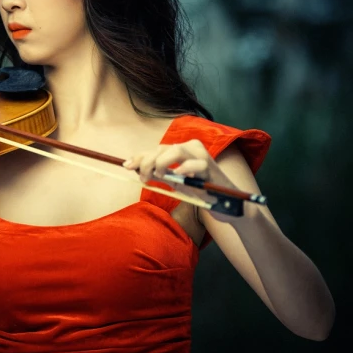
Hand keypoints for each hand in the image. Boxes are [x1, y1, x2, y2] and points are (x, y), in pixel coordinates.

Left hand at [122, 139, 242, 222]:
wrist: (226, 204)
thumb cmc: (200, 190)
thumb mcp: (176, 181)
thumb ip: (159, 173)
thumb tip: (136, 169)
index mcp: (182, 149)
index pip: (156, 149)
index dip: (140, 156)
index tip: (126, 165)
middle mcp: (192, 148)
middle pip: (163, 148)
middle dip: (147, 161)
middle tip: (142, 177)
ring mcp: (202, 156)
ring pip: (176, 150)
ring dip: (162, 163)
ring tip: (159, 175)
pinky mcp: (212, 169)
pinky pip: (197, 165)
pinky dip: (186, 168)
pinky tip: (178, 175)